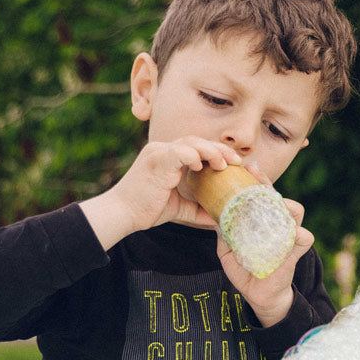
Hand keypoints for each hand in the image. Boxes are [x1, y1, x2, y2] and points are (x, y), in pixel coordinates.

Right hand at [80, 136, 239, 250]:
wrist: (122, 214)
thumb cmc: (146, 209)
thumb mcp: (178, 208)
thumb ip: (196, 209)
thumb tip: (217, 218)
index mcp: (169, 157)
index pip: (198, 147)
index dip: (218, 152)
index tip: (236, 164)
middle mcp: (163, 150)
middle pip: (197, 141)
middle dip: (220, 149)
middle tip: (237, 161)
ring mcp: (158, 152)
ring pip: (190, 142)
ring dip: (210, 151)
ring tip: (224, 164)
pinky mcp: (155, 160)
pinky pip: (177, 152)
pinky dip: (191, 155)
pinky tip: (200, 166)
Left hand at [216, 164, 307, 325]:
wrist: (258, 295)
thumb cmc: (245, 269)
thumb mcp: (227, 250)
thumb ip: (223, 232)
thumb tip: (212, 213)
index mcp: (261, 220)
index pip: (260, 195)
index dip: (255, 181)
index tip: (246, 169)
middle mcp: (276, 223)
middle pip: (277, 197)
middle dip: (267, 184)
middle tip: (254, 175)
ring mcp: (288, 236)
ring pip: (295, 212)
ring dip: (285, 204)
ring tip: (274, 202)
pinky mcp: (296, 251)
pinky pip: (304, 238)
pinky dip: (299, 234)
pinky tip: (292, 232)